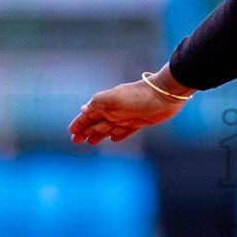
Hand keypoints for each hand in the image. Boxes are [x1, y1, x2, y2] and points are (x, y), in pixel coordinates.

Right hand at [68, 66, 191, 144]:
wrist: (165, 94)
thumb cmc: (139, 95)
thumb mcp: (114, 98)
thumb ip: (98, 103)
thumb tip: (82, 110)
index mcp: (106, 104)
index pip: (88, 116)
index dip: (79, 124)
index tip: (71, 132)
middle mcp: (115, 111)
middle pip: (96, 124)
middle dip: (85, 132)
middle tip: (76, 141)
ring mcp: (127, 117)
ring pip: (108, 128)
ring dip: (98, 134)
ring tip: (90, 142)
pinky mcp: (139, 122)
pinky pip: (125, 131)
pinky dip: (118, 135)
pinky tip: (113, 139)